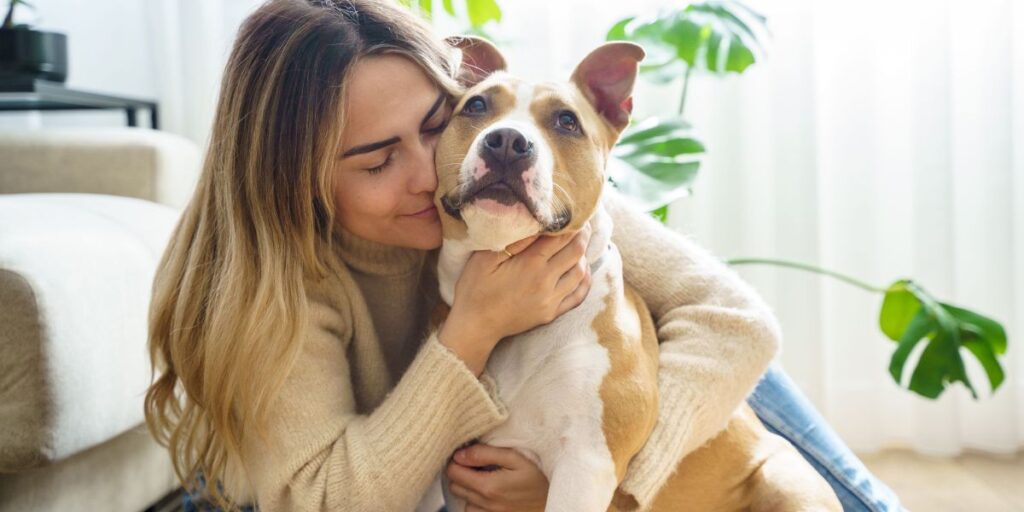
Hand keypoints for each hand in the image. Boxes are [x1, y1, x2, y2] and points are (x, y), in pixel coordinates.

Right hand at [440, 224, 592, 368]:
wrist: (474, 326)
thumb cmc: (475, 288)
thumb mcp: (485, 257)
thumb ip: (513, 239)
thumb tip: (535, 221)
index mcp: (530, 264)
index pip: (561, 237)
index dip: (572, 222)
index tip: (574, 212)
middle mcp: (545, 281)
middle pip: (576, 252)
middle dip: (582, 235)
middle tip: (582, 224)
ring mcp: (551, 300)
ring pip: (580, 272)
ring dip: (583, 256)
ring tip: (579, 244)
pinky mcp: (551, 313)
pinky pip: (578, 295)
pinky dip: (585, 280)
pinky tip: (582, 270)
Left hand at [446, 443, 548, 511]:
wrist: (553, 501)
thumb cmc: (537, 477)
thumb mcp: (515, 458)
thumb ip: (486, 454)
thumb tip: (460, 454)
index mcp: (488, 486)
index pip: (454, 472)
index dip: (456, 460)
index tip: (467, 454)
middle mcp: (485, 503)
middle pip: (455, 486)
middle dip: (460, 472)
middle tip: (475, 464)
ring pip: (463, 500)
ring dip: (468, 488)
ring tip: (484, 478)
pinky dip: (476, 502)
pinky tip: (489, 493)